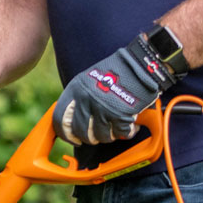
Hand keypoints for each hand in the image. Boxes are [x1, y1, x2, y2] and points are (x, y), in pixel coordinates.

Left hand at [53, 36, 178, 145]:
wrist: (143, 63)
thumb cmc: (117, 72)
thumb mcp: (89, 80)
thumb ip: (79, 99)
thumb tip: (73, 122)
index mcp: (76, 89)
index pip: (60, 119)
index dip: (65, 134)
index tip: (73, 139)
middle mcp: (87, 99)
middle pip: (81, 133)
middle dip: (90, 138)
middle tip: (99, 134)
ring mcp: (103, 108)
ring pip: (100, 137)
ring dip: (109, 136)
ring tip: (116, 127)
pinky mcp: (120, 114)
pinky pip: (120, 134)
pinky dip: (127, 133)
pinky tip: (130, 126)